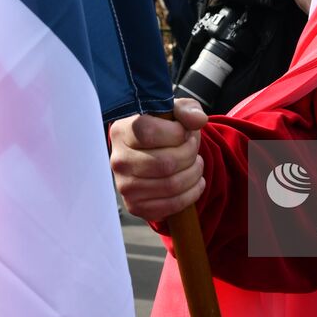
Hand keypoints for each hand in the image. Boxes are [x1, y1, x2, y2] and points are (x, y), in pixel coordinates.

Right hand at [109, 98, 207, 222]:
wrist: (154, 155)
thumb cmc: (165, 130)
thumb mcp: (177, 111)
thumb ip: (188, 109)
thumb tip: (198, 120)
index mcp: (121, 131)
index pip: (147, 132)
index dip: (175, 133)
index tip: (184, 131)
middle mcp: (118, 160)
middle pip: (164, 163)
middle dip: (190, 154)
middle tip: (193, 148)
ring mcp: (125, 186)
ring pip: (171, 185)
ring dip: (194, 174)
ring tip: (196, 164)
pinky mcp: (135, 206)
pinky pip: (171, 205)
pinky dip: (191, 194)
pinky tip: (195, 183)